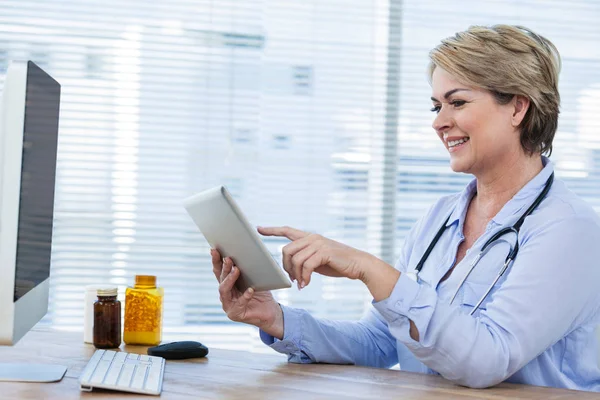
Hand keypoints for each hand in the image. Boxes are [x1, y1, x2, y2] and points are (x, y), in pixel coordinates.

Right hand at [211, 249, 283, 338]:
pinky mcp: (235, 314)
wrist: (270, 311)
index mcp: (227, 284)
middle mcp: (225, 294)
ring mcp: (228, 305)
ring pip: (224, 290)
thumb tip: (250, 250)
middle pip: (221, 278)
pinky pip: (239, 304)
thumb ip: (249, 268)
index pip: (219, 271)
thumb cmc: (262, 293)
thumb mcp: (255, 278)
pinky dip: (245, 296)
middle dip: (224, 267)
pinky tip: (250, 290)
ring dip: (230, 279)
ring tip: (236, 270)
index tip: (214, 249)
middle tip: (228, 258)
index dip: (216, 260)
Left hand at [258, 226, 378, 288]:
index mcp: (309, 237)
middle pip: (286, 250)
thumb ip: (305, 259)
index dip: (272, 230)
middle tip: (293, 279)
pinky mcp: (324, 252)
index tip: (259, 229)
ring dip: (295, 275)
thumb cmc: (338, 263)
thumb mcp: (318, 260)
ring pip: (295, 259)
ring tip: (301, 283)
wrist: (358, 264)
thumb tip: (291, 269)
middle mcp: (312, 238)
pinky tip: (306, 284)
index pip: (287, 230)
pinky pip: (306, 266)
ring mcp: (318, 244)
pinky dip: (304, 277)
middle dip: (285, 267)